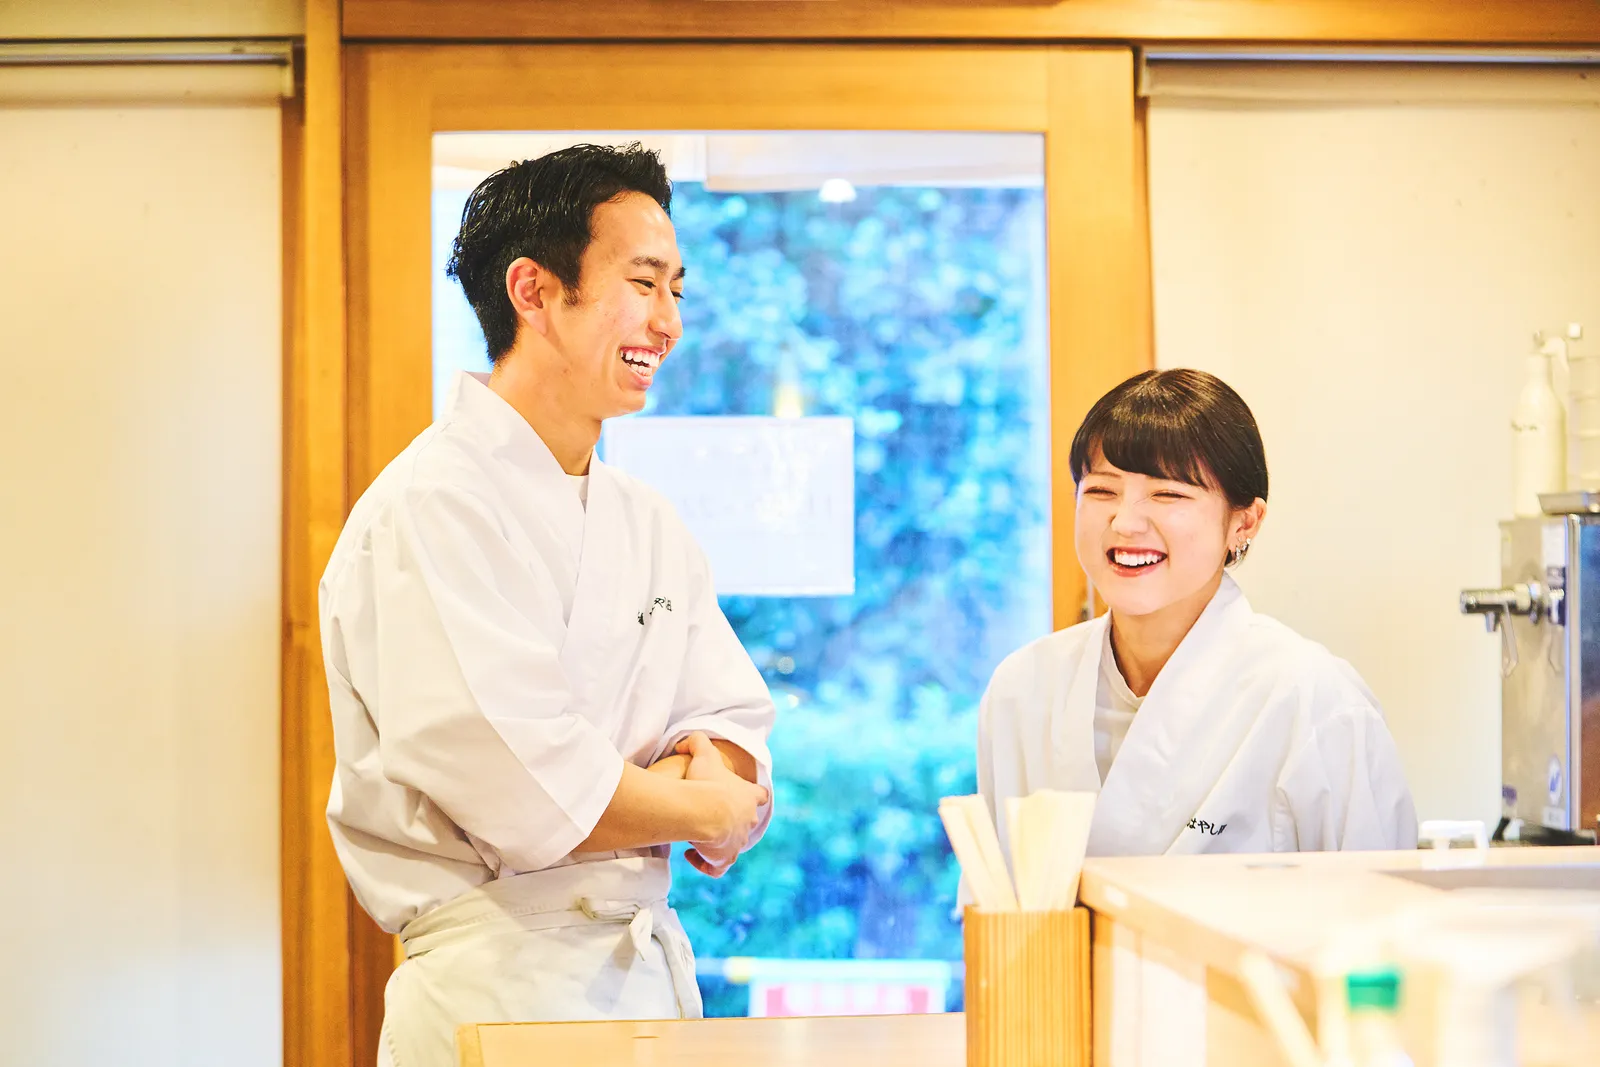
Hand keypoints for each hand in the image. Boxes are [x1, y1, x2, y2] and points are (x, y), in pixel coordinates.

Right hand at [675, 732, 768, 876]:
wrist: (704, 811)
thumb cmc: (707, 783)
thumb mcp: (705, 754)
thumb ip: (697, 742)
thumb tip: (684, 744)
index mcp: (749, 797)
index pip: (760, 796)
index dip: (752, 796)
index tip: (738, 796)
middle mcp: (748, 821)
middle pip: (746, 822)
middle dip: (731, 820)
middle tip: (710, 815)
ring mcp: (738, 843)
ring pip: (731, 845)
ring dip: (715, 841)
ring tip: (697, 834)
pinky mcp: (724, 860)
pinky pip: (716, 868)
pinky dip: (704, 863)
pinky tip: (691, 854)